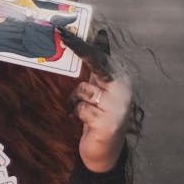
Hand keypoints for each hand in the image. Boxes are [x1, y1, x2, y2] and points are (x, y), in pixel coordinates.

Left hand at [68, 29, 131, 171]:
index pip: (101, 55)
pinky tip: (85, 124)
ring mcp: (117, 105)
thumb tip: (102, 33)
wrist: (105, 153)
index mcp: (121, 78)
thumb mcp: (101, 87)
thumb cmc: (100, 114)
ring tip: (85, 112)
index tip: (64, 31)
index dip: (84, 43)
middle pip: (97, 63)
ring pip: (83, 90)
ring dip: (77, 101)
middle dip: (79, 48)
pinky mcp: (106, 122)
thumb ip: (100, 64)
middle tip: (60, 34)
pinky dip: (77, 115)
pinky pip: (80, 109)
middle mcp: (123, 89)